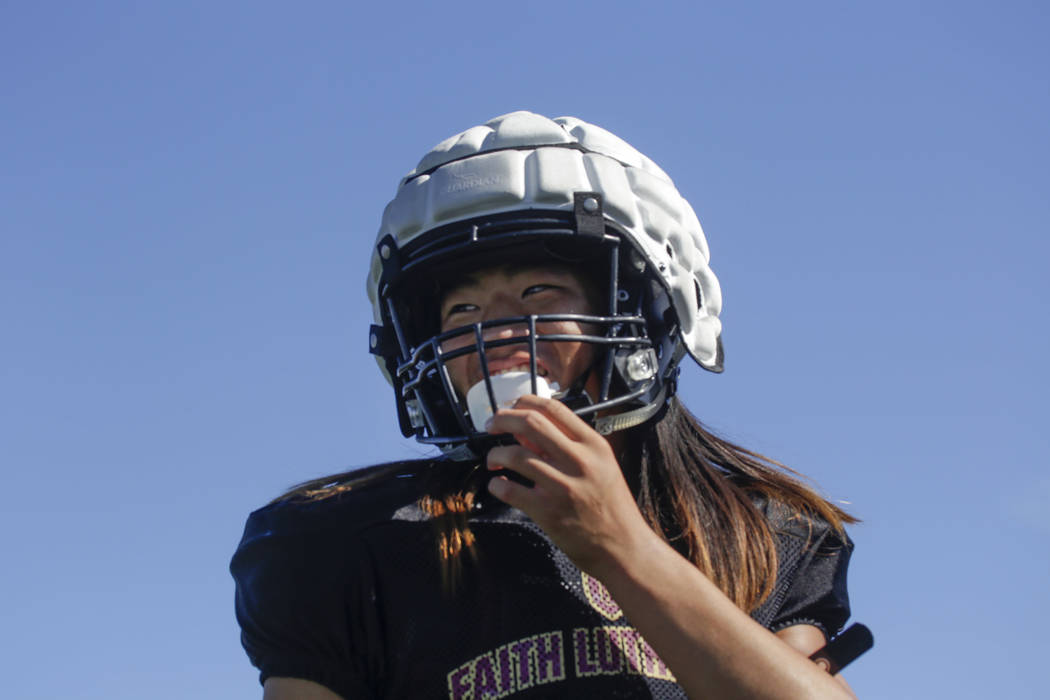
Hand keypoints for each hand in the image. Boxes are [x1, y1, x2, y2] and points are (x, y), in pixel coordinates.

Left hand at [484, 395, 656, 574]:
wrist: (623, 547)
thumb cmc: (611, 506)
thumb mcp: (600, 466)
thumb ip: (568, 445)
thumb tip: (527, 430)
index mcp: (594, 445)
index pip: (554, 409)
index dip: (525, 402)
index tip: (511, 408)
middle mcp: (579, 461)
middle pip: (530, 424)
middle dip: (503, 419)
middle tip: (491, 425)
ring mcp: (563, 486)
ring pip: (515, 455)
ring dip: (496, 454)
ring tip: (494, 460)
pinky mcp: (548, 512)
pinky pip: (510, 490)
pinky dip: (496, 485)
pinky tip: (498, 485)